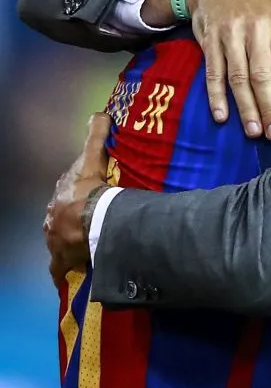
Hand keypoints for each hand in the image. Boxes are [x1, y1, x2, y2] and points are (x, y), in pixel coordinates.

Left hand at [44, 113, 111, 285]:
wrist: (90, 220)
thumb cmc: (91, 190)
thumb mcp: (93, 159)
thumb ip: (96, 136)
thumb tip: (100, 113)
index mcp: (61, 194)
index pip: (68, 190)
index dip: (78, 191)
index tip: (91, 192)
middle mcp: (52, 216)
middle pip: (62, 215)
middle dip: (72, 217)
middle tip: (90, 220)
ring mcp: (55, 239)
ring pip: (61, 239)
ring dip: (70, 240)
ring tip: (85, 243)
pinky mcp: (62, 259)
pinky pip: (60, 267)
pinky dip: (63, 271)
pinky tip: (69, 273)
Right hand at [186, 0, 270, 136]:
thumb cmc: (268, 2)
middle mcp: (256, 28)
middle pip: (262, 73)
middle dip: (269, 105)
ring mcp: (231, 35)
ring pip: (238, 76)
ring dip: (246, 107)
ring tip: (255, 131)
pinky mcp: (210, 42)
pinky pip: (213, 72)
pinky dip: (215, 96)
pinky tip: (222, 117)